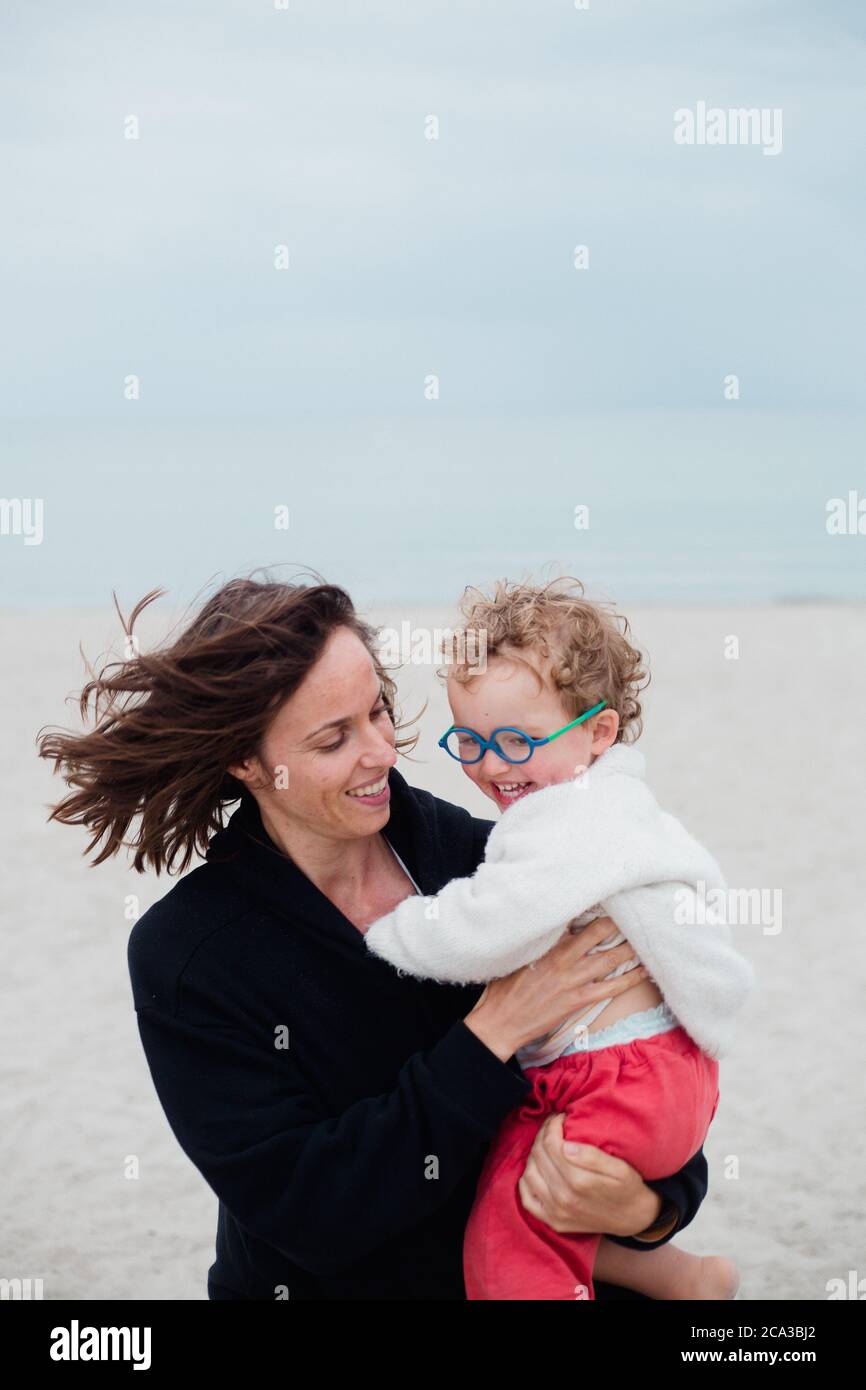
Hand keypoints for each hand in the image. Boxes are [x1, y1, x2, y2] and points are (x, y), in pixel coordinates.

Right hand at [465, 915, 647, 1060]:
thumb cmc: (504, 987)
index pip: (574, 918)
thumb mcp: (517, 955)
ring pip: (609, 959)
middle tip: (633, 911)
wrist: (501, 1020)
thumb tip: (555, 924)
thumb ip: (538, 940)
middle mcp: (563, 958)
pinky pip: (611, 988)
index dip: (593, 908)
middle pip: (598, 933)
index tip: (608, 898)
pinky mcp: (578, 1000)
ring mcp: (573, 980)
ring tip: (644, 937)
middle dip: (617, 922)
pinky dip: (630, 979)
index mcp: (547, 944)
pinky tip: (644, 971)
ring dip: (629, 948)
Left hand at [517, 1113, 661, 1236]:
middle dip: (542, 1134)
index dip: (552, 1125)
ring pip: (529, 1174)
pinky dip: (526, 1181)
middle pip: (538, 1156)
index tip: (560, 1117)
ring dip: (534, 1154)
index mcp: (580, 1182)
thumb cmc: (627, 1188)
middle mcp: (563, 1198)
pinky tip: (537, 1169)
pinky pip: (527, 1199)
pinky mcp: (553, 1221)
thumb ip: (592, 1156)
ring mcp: (556, 1212)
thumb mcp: (620, 1168)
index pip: (551, 1144)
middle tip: (552, 1125)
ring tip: (546, 1144)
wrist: (632, 1218)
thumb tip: (566, 1146)